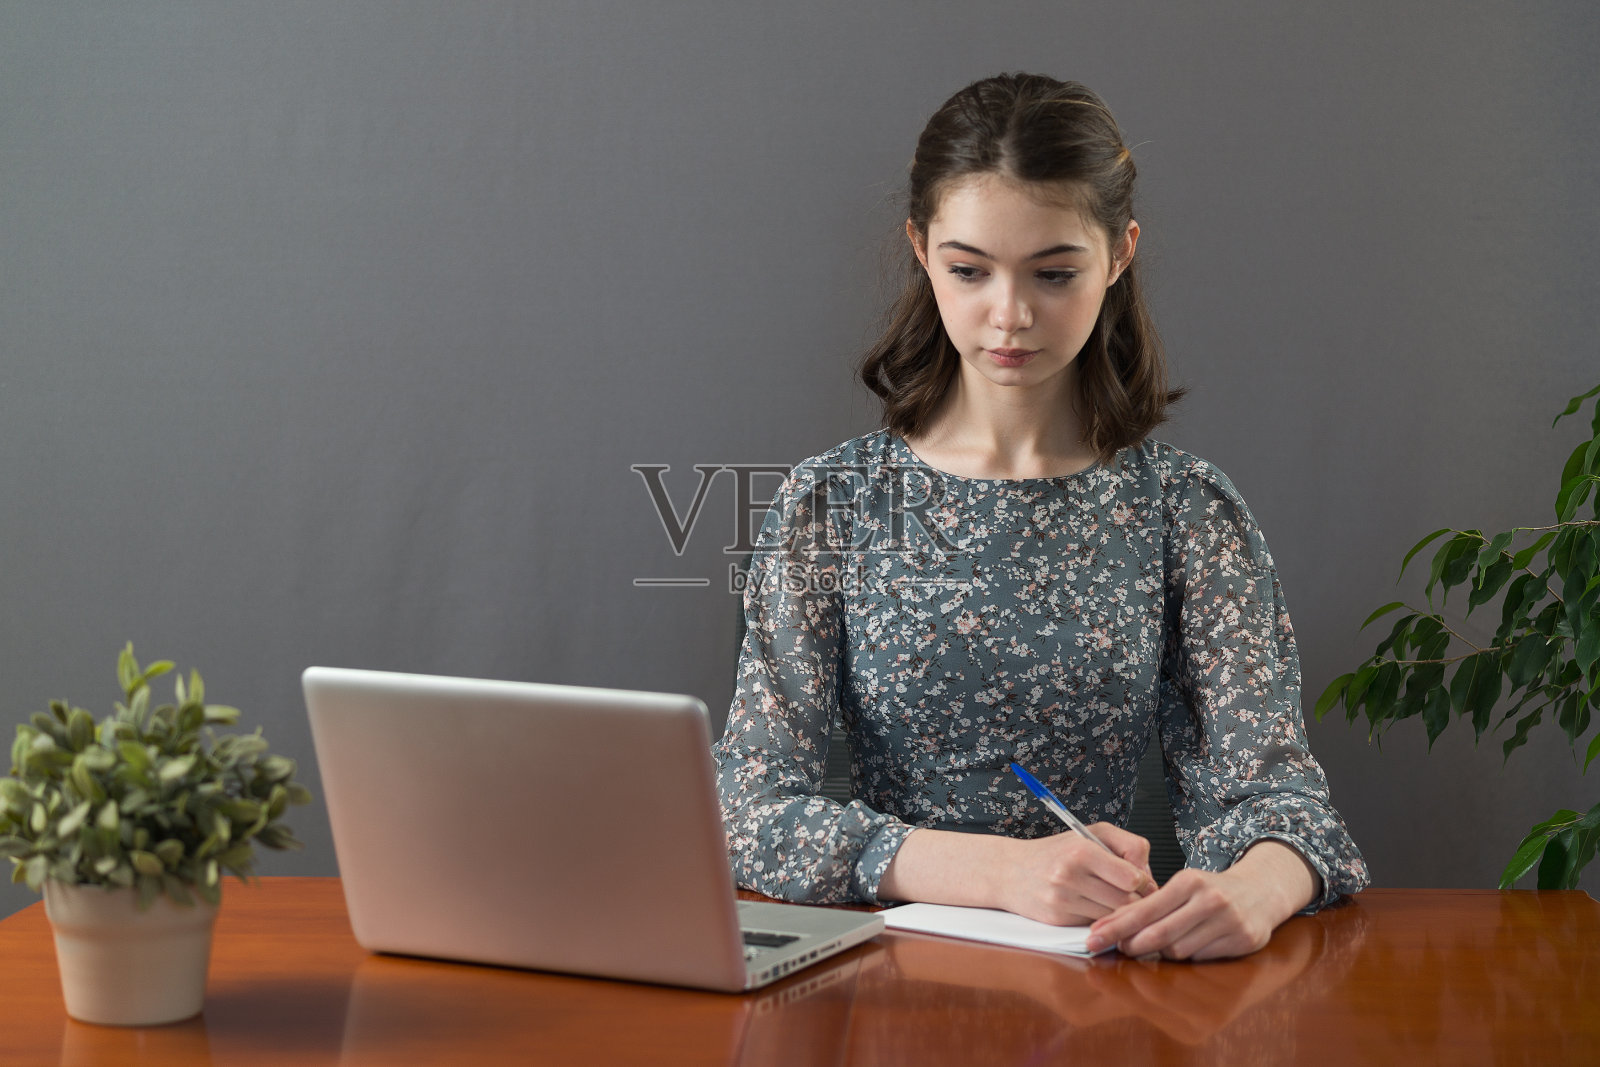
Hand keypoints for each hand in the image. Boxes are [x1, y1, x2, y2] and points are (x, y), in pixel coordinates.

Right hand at [998, 823, 1155, 925]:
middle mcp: (1070, 875)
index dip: (1143, 882)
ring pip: (1112, 916)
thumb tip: (1149, 878)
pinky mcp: (1058, 919)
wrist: (1010, 871)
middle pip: (1126, 901)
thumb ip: (1128, 846)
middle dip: (1135, 901)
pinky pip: (1095, 925)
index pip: (1132, 878)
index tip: (1140, 881)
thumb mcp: (1090, 834)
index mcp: (1081, 850)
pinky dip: (1099, 919)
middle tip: (1134, 895)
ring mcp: (1062, 900)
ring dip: (1119, 912)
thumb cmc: (1056, 852)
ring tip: (1113, 900)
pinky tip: (1093, 907)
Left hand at [1083, 841, 1317, 959]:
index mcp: (1189, 881)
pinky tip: (1192, 945)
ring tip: (1163, 942)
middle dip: (1132, 945)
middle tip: (1118, 949)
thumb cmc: (1211, 890)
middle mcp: (1209, 899)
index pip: (1144, 909)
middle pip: (1158, 934)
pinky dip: (1190, 956)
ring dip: (1163, 952)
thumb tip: (1112, 925)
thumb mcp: (1182, 886)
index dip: (1116, 926)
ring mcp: (1229, 921)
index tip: (1094, 937)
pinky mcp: (1243, 940)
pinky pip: (1202, 958)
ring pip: (1179, 951)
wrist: (1261, 891)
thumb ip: (1152, 904)